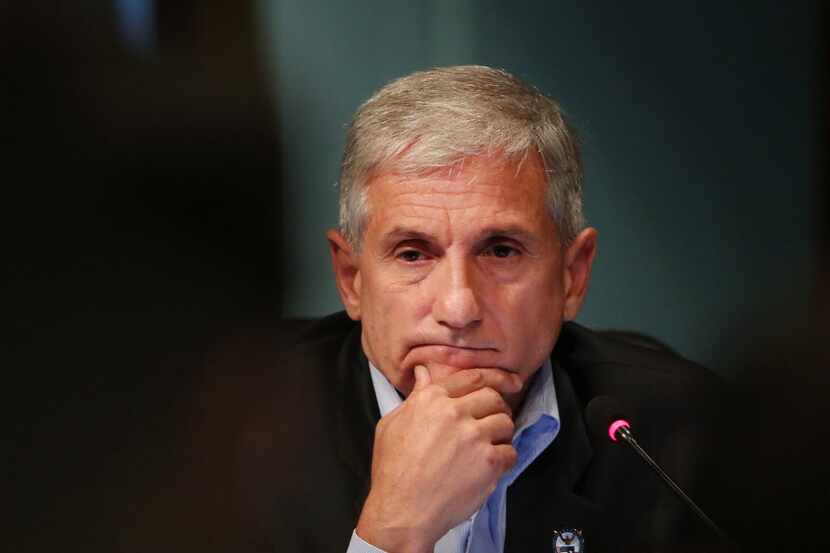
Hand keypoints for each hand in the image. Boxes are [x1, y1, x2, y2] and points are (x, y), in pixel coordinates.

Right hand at [355, 365, 520, 552]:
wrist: (402, 512)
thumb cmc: (393, 471)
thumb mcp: (392, 425)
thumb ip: (415, 397)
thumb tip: (424, 374)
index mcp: (431, 399)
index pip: (473, 377)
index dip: (497, 377)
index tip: (511, 382)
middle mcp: (454, 413)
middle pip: (493, 397)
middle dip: (497, 408)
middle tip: (493, 420)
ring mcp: (473, 437)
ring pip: (505, 423)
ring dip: (501, 433)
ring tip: (490, 445)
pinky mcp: (488, 462)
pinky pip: (510, 451)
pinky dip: (505, 458)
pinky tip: (491, 466)